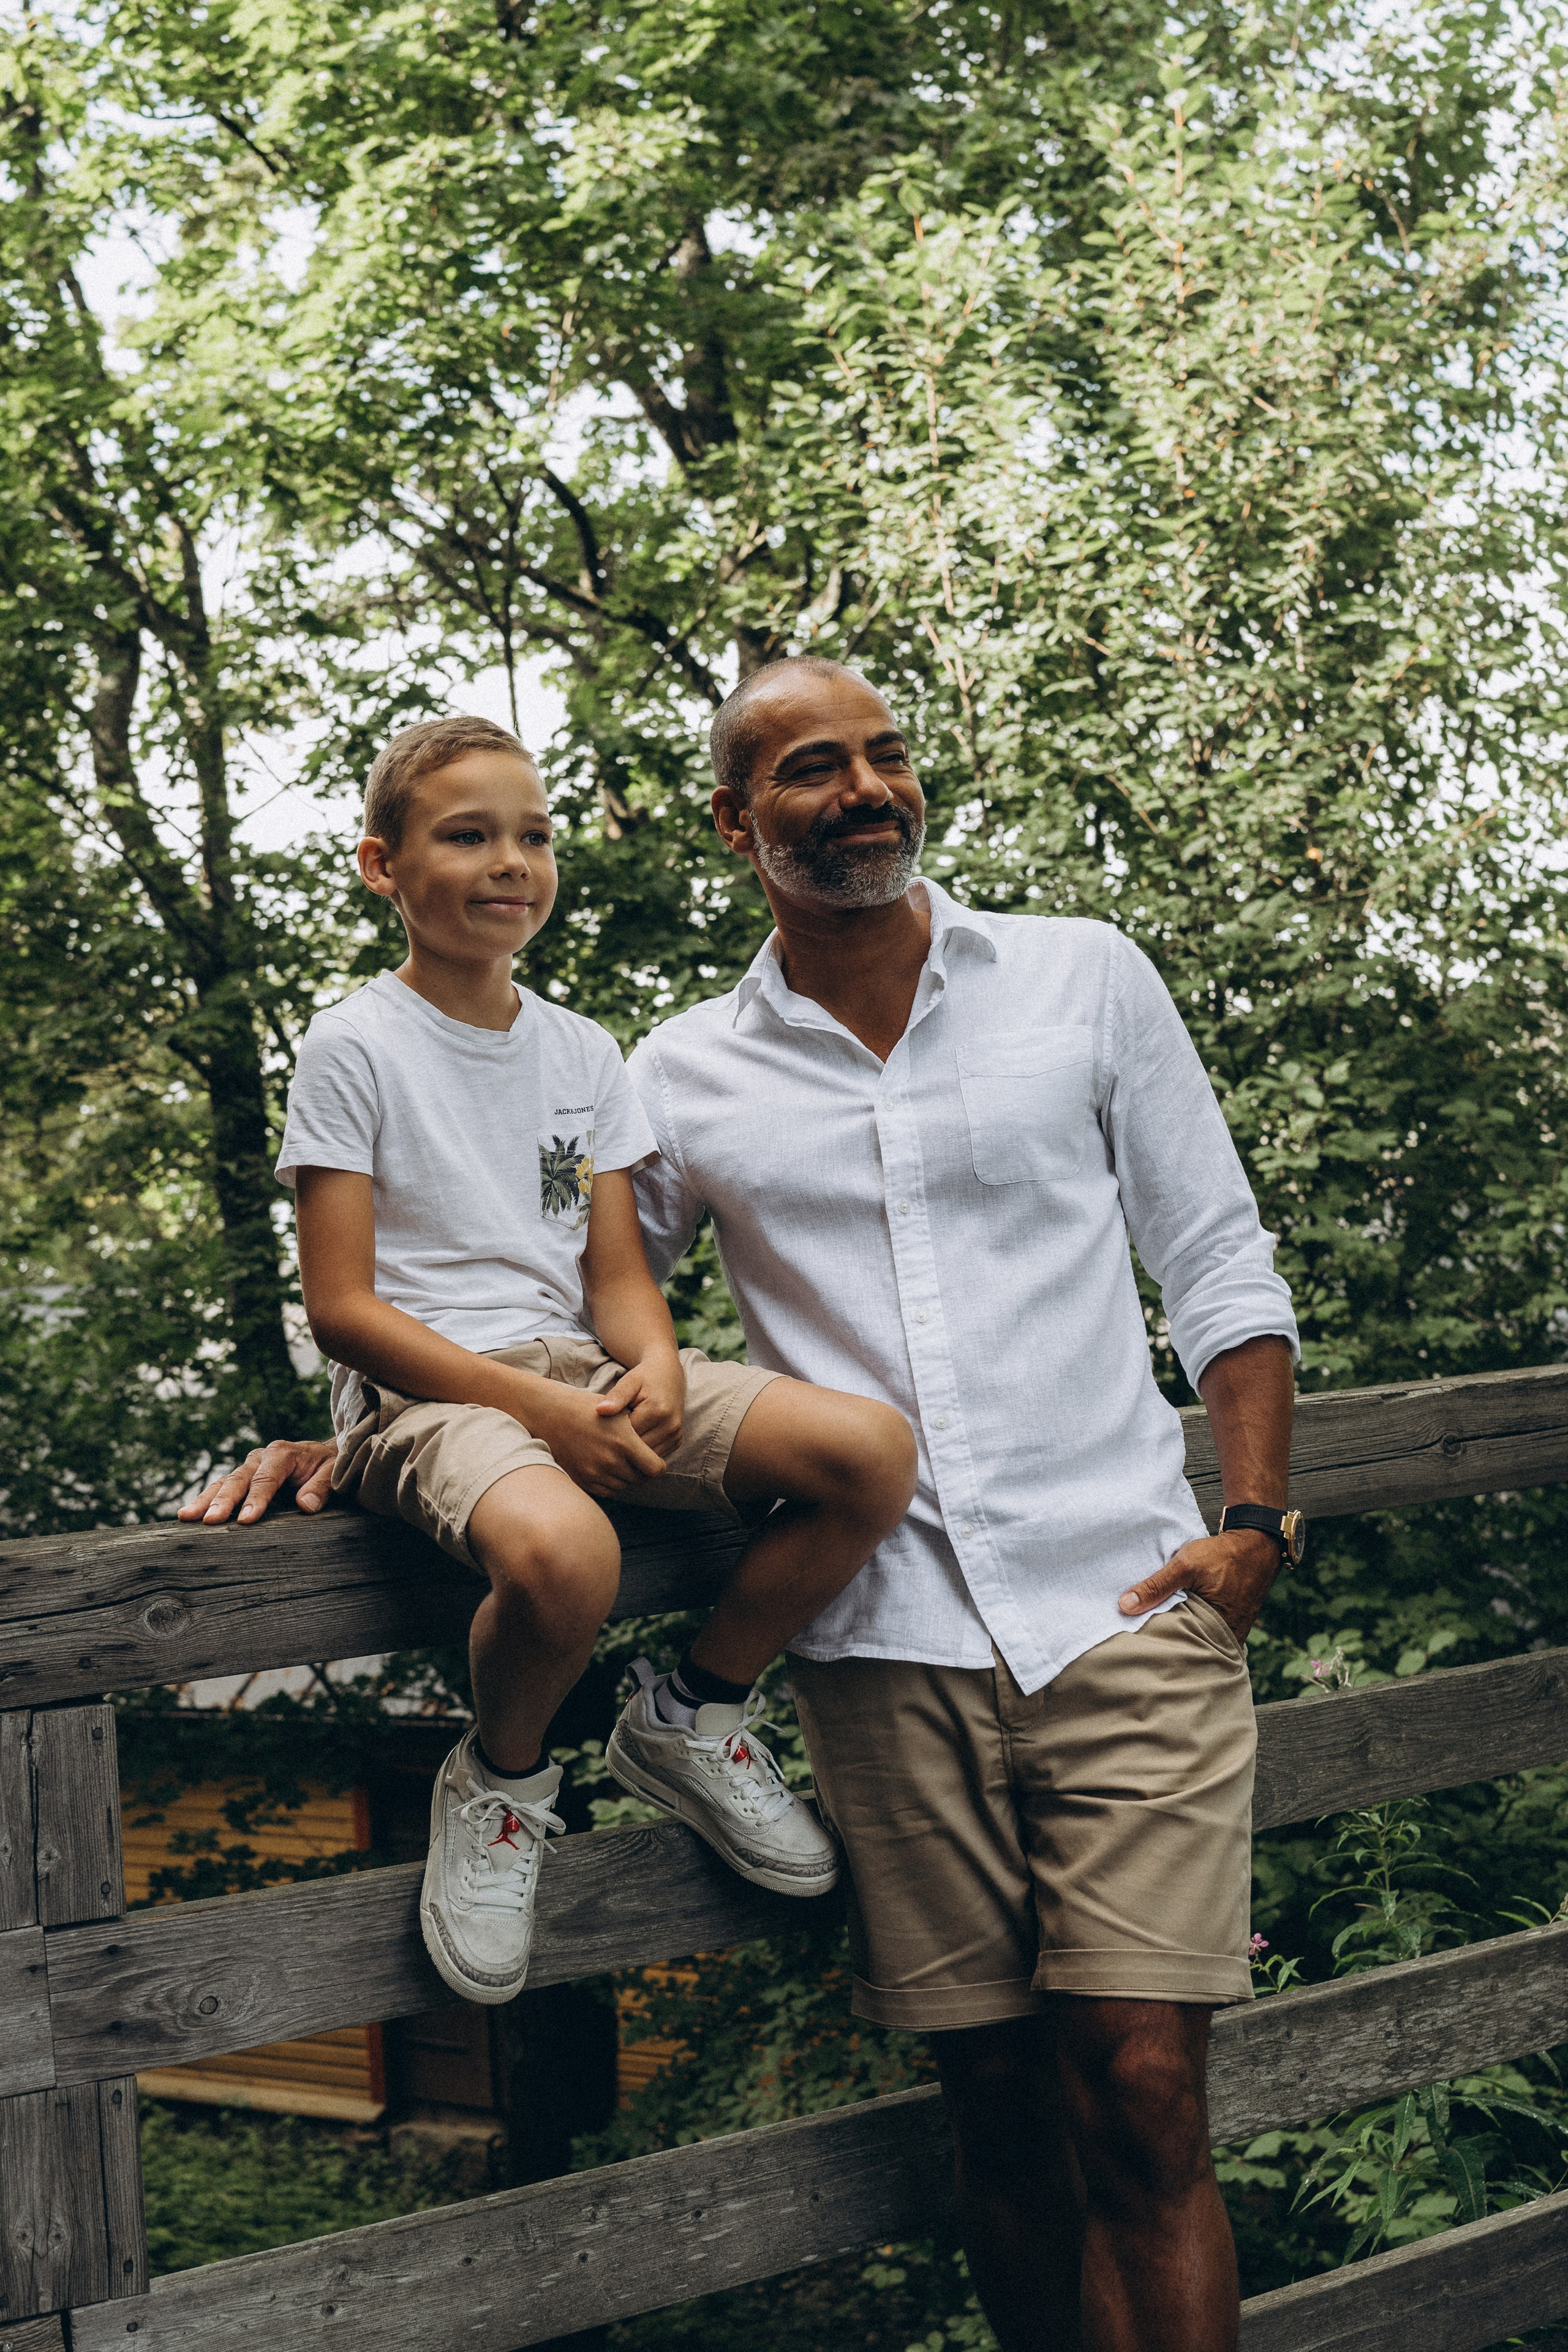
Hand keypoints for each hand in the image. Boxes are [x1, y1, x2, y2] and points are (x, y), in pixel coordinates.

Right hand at [178, 1439, 337, 1526]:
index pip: (266, 1478)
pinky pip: (222, 1487)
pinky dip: (206, 1499)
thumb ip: (322, 1487)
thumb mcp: (334, 1472)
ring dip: (205, 1500)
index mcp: (283, 1454)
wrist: (324, 1456)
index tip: (246, 1520)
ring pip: (224, 1482)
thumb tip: (306, 1505)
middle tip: (209, 1521)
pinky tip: (188, 1515)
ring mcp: (249, 1466)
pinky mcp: (243, 1477)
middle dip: (223, 1501)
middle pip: (239, 1480)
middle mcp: (261, 1457)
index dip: (256, 1498)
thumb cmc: (329, 1466)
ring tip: (186, 1516)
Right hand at [511, 1375, 669, 1498]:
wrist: (550, 1414)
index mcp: (624, 1441)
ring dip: (626, 1477)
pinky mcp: (582, 1480)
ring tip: (621, 1461)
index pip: (656, 1469)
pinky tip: (607, 1468)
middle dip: (642, 1471)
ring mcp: (594, 1472)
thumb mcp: (619, 1411)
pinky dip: (611, 1483)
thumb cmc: (588, 1408)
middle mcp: (610, 1460)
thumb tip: (660, 1448)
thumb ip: (642, 1431)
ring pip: (624, 1486)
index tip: (653, 1459)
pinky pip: (606, 1491)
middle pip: (640, 1479)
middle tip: (637, 1460)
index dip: (658, 1465)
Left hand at [594, 1352, 684, 1459]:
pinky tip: (635, 1440)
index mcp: (658, 1410)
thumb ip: (616, 1396)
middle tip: (610, 1434)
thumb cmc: (645, 1377)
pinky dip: (644, 1451)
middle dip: (623, 1444)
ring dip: (634, 1450)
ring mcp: (676, 1435)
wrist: (668, 1374)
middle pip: (638, 1449)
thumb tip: (599, 1410)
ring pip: (647, 1456)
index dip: (613, 1432)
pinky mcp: (677, 1441)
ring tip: (622, 1437)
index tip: (604, 1425)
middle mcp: (671, 1425)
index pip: (628, 1435)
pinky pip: (656, 1454)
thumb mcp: (629, 1381)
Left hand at [1117, 1528, 1279, 1645]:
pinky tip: (1175, 1620)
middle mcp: (1226, 1638)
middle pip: (1188, 1648)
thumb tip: (1125, 1605)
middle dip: (1167, 1644)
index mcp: (1215, 1629)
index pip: (1179, 1649)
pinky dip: (1192, 1627)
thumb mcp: (1185, 1566)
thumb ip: (1155, 1586)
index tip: (1135, 1645)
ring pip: (1197, 1640)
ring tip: (1154, 1633)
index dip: (1158, 1647)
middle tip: (1140, 1642)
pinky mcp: (1231, 1624)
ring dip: (1179, 1635)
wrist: (1254, 1545)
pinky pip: (1206, 1631)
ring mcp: (1230, 1633)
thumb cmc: (1221, 1556)